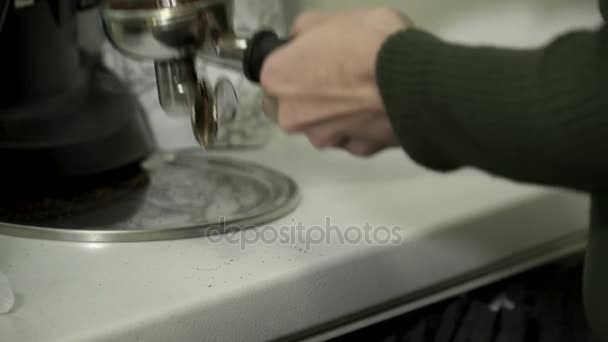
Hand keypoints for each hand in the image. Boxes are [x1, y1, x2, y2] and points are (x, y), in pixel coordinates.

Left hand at [260, 8, 410, 156]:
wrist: (412, 79)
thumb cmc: (369, 46)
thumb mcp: (330, 18)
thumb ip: (305, 33)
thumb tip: (301, 38)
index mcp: (279, 80)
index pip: (270, 77)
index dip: (291, 68)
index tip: (307, 62)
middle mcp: (294, 116)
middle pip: (293, 109)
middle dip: (309, 98)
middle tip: (336, 78)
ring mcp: (325, 137)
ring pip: (324, 127)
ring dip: (338, 114)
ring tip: (364, 90)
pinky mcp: (356, 150)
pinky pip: (354, 138)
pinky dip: (363, 126)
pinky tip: (378, 106)